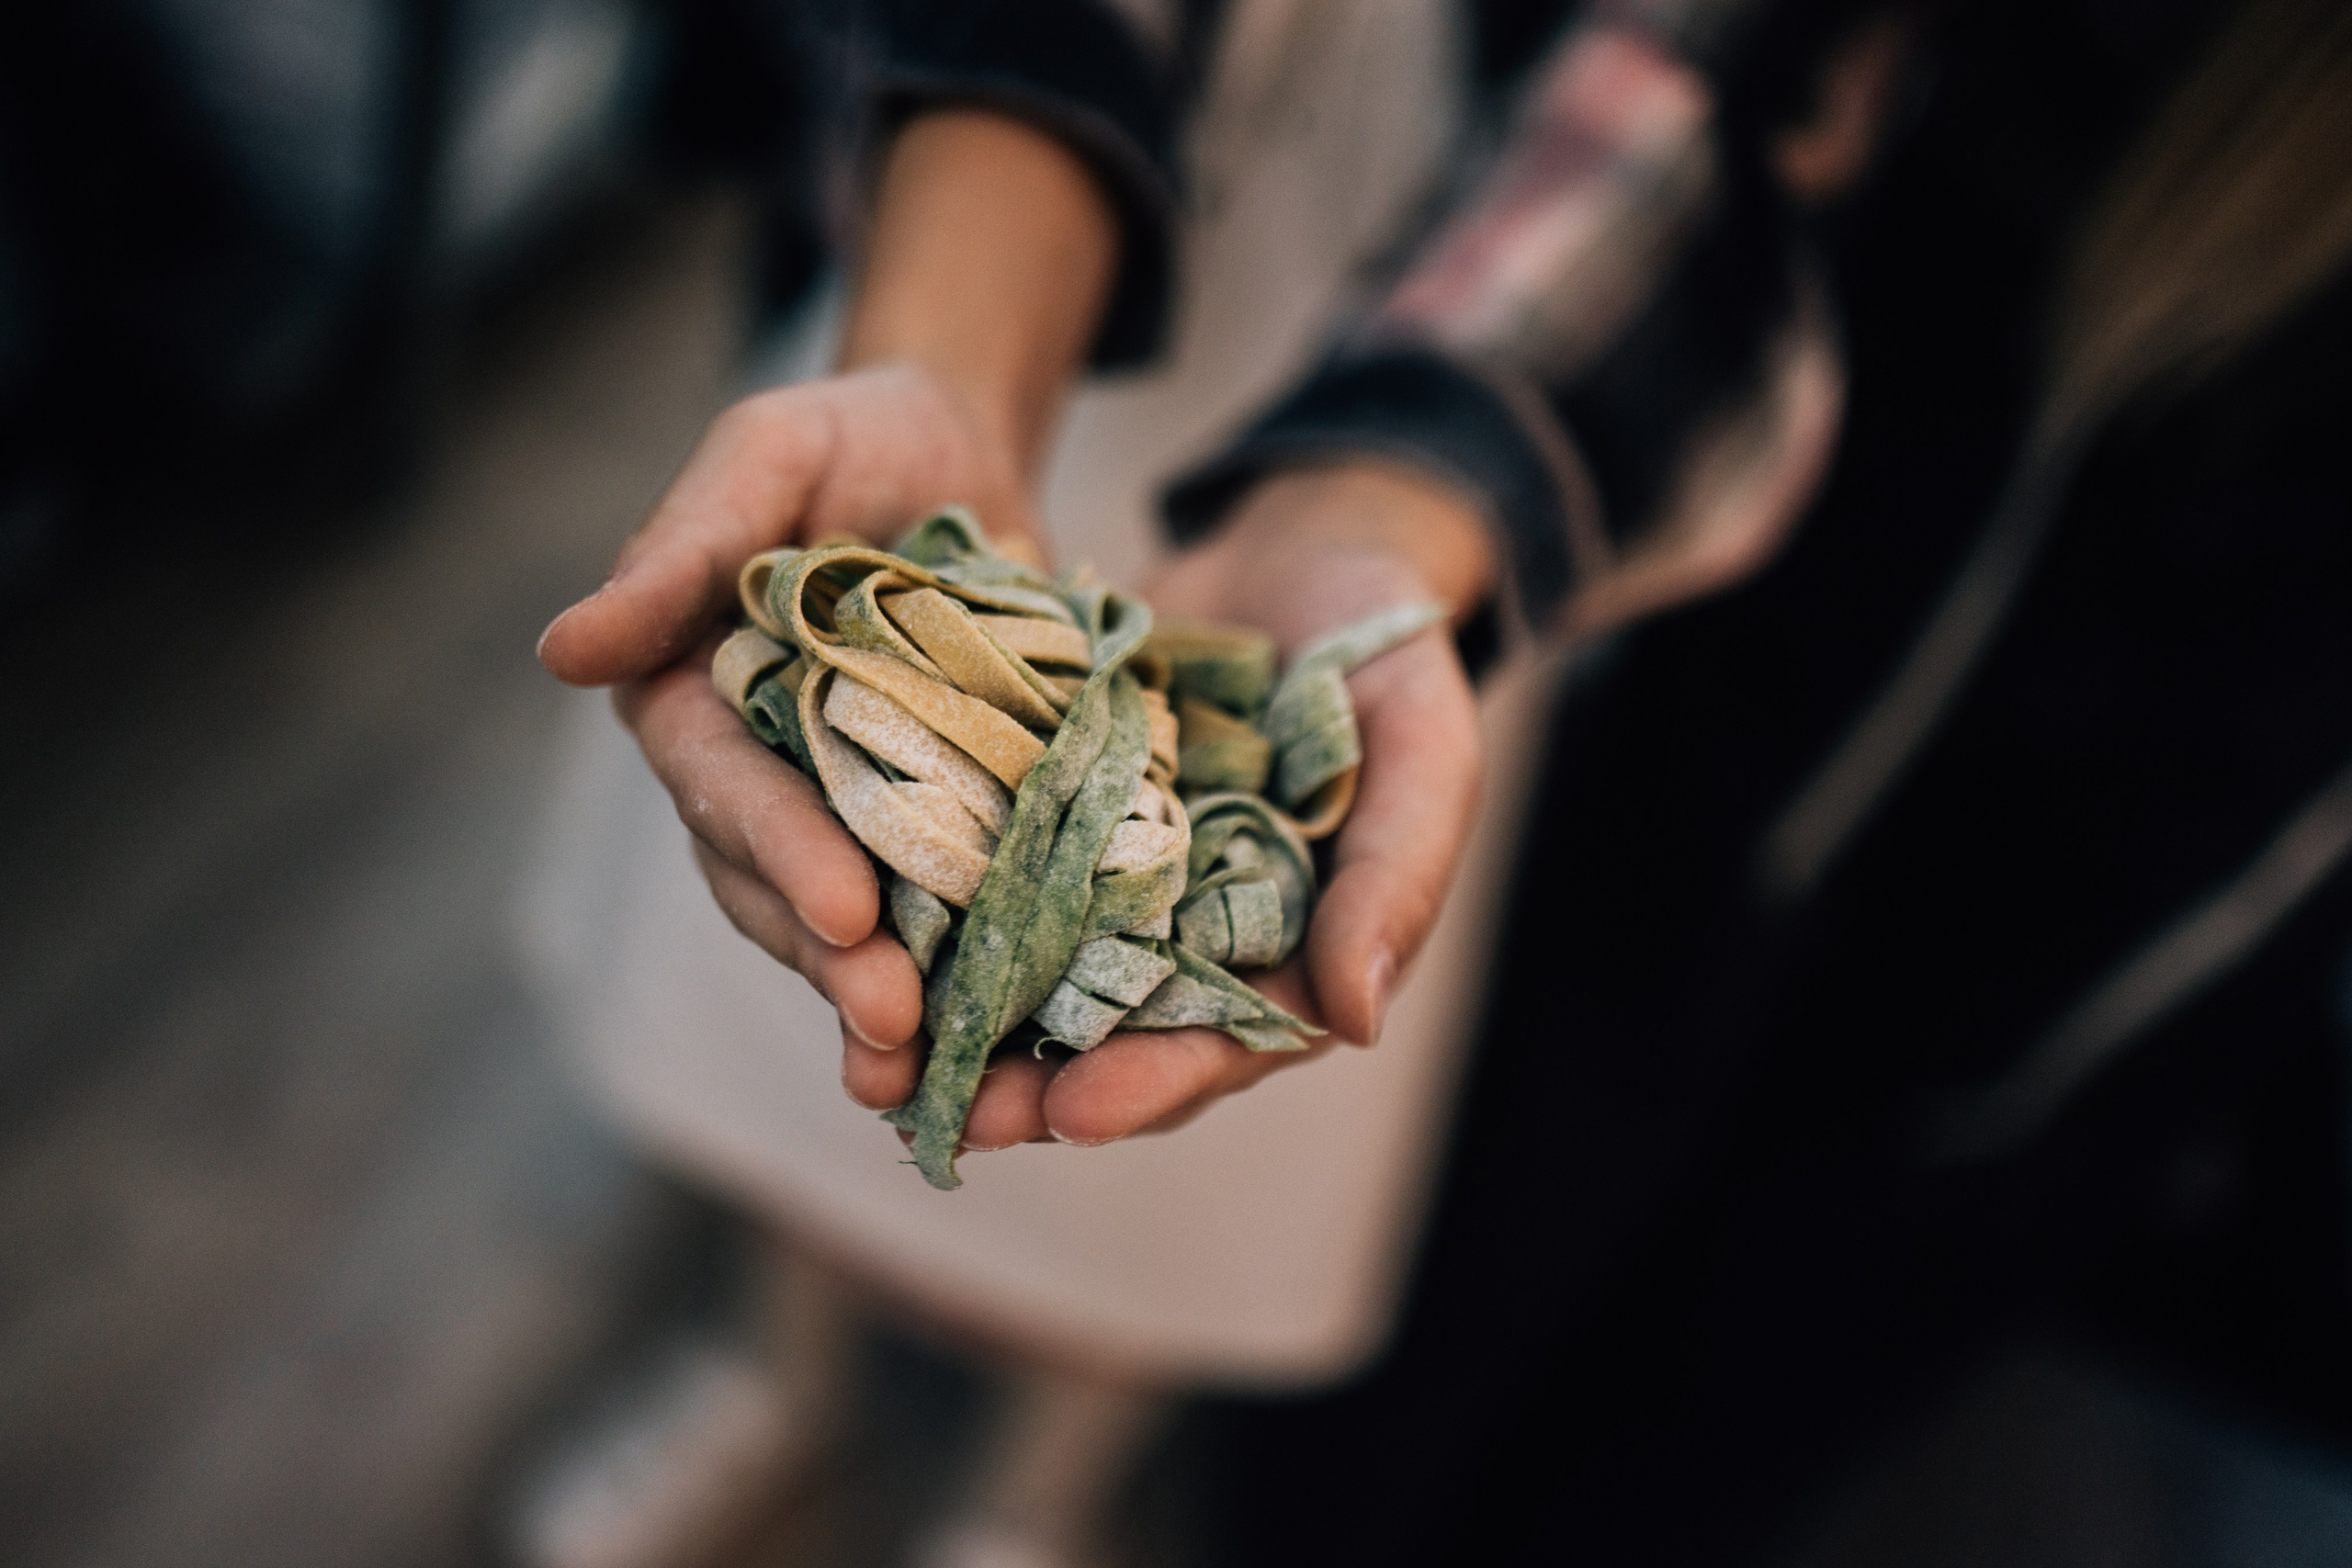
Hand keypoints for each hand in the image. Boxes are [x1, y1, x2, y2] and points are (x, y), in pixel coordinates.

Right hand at [539, 108, 1120, 1130]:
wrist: (959, 453)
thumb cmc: (847, 437)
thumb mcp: (768, 453)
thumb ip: (681, 547)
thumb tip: (562, 651)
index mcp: (694, 700)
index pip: (726, 791)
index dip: (781, 851)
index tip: (845, 908)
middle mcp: (758, 778)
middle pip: (782, 887)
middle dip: (838, 958)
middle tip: (899, 1019)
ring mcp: (845, 814)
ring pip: (849, 928)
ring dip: (887, 999)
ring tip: (936, 1067)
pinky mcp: (933, 828)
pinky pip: (938, 915)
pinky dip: (964, 979)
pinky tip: (1003, 1047)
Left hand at [843, 461, 1495, 1151]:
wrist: (1306, 548)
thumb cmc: (1386, 657)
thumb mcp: (1424, 749)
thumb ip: (1398, 876)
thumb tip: (1352, 1021)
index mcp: (1290, 956)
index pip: (1220, 1047)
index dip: (1149, 1086)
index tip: (1072, 1112)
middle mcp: (1192, 942)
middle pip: (1109, 1040)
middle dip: (1030, 1087)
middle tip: (951, 1118)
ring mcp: (1116, 885)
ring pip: (1034, 979)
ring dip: (964, 1026)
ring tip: (882, 1062)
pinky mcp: (1052, 822)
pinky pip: (989, 880)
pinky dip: (931, 914)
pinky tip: (858, 930)